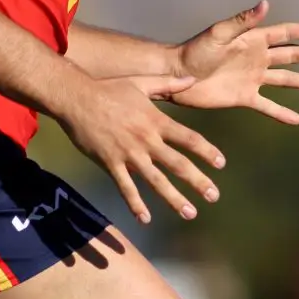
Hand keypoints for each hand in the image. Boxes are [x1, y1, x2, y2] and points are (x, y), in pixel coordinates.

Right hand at [53, 74, 225, 224]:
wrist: (77, 98)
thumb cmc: (109, 88)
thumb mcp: (141, 81)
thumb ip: (168, 83)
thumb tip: (193, 79)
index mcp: (156, 121)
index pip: (189, 139)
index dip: (207, 152)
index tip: (221, 164)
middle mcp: (146, 140)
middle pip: (178, 164)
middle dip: (198, 181)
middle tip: (214, 196)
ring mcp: (129, 153)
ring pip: (156, 180)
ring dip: (174, 198)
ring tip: (190, 213)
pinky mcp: (110, 163)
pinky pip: (126, 187)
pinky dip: (136, 204)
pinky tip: (146, 219)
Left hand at [161, 1, 298, 123]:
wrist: (177, 75)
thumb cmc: (195, 50)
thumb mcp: (219, 33)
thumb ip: (243, 20)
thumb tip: (266, 3)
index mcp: (253, 39)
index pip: (286, 33)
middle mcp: (257, 58)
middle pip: (293, 57)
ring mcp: (253, 78)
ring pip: (286, 80)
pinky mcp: (244, 97)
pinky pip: (267, 106)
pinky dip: (282, 112)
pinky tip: (297, 119)